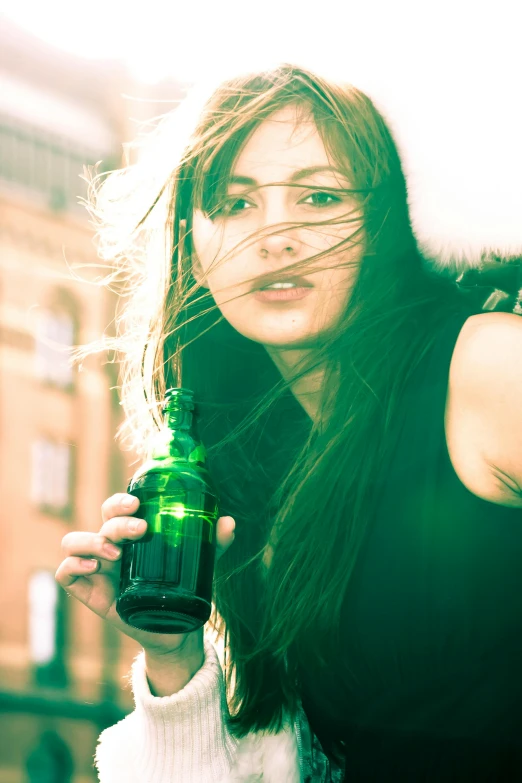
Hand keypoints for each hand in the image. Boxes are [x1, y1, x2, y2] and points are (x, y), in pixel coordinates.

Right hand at [55, 493, 234, 658]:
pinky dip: (73, 566)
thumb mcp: (200, 564)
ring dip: (92, 542)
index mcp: (131, 534)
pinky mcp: (88, 592)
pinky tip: (93, 569)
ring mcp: (96, 569)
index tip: (137, 504)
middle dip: (117, 522)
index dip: (120, 501)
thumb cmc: (181, 588)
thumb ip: (213, 543)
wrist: (174, 631)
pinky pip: (65, 574)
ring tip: (116, 555)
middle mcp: (111, 546)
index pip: (116, 507)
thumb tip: (229, 523)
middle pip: (100, 521)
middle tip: (139, 530)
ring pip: (73, 542)